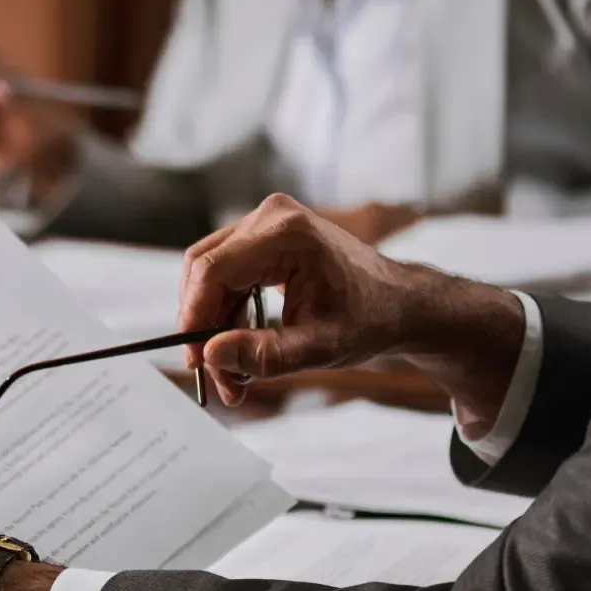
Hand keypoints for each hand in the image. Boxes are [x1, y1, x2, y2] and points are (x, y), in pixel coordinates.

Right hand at [179, 194, 524, 433]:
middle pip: (204, 269)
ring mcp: (266, 223)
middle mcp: (270, 217)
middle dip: (201, 325)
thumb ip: (263, 355)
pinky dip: (226, 313)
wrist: (397, 303)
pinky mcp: (264, 237)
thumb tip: (211, 355)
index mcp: (285, 234)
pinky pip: (226, 274)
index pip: (213, 271)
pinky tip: (239, 347)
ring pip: (210, 275)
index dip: (193, 317)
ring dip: (213, 324)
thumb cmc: (368, 320)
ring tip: (231, 374)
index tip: (193, 360)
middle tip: (211, 374)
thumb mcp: (318, 347)